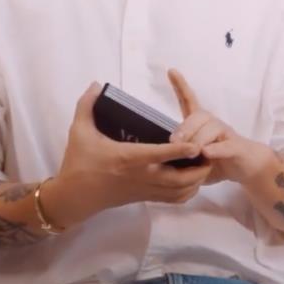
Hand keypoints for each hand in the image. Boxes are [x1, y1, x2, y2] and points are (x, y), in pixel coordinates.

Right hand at [56, 83, 211, 219]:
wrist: (73, 198)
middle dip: (198, 169)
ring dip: (196, 179)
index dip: (178, 151)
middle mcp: (141, 176)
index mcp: (128, 158)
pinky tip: (193, 178)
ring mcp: (145, 189)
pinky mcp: (146, 198)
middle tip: (210, 152)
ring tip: (206, 163)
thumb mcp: (79, 132)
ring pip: (179, 191)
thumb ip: (87, 106)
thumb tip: (95, 83)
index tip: (196, 145)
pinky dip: (188, 191)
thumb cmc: (78, 163)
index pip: (158, 155)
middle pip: (177, 179)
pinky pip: (174, 199)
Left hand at [168, 69, 274, 184]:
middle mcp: (214, 125)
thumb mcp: (195, 159)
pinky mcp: (237, 148)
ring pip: (211, 129)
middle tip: (174, 142)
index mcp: (202, 126)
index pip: (190, 102)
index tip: (171, 71)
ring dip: (198, 140)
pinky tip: (207, 152)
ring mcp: (227, 135)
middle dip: (185, 127)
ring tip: (194, 153)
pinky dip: (215, 149)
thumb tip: (167, 148)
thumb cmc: (218, 162)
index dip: (181, 86)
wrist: (248, 168)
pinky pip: (225, 146)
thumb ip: (182, 154)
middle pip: (198, 115)